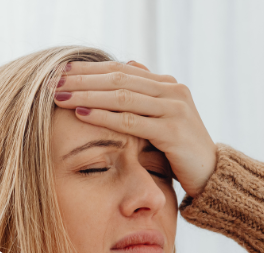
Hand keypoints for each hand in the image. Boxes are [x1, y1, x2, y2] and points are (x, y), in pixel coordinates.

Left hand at [53, 60, 217, 197]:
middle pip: (118, 79)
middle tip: (52, 81)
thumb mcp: (163, 120)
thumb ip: (147, 95)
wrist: (211, 176)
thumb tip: (129, 65)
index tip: (60, 72)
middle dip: (83, 80)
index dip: (89, 69)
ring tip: (60, 96)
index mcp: (168, 85)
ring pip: (122, 96)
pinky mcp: (173, 132)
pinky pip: (131, 121)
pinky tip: (82, 114)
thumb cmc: (180, 151)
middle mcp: (173, 91)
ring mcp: (175, 110)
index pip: (121, 69)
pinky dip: (104, 116)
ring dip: (87, 95)